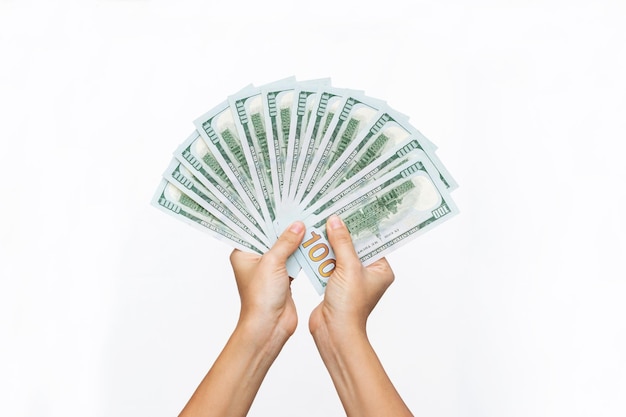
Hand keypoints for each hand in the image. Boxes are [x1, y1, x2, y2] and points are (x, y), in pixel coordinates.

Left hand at [178, 221, 305, 416]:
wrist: (269, 327)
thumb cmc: (261, 298)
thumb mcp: (273, 263)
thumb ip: (286, 242)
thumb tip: (298, 225)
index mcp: (243, 253)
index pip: (254, 228)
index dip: (267, 216)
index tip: (281, 202)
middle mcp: (255, 260)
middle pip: (271, 236)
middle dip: (285, 226)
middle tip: (299, 209)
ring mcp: (270, 269)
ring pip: (284, 248)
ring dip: (296, 239)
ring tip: (310, 220)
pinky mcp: (283, 278)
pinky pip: (293, 260)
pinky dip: (302, 253)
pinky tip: (314, 242)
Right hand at [308, 216, 412, 416]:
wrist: (334, 332)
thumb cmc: (349, 306)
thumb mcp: (348, 267)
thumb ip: (342, 242)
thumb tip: (336, 220)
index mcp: (380, 269)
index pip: (371, 240)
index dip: (360, 225)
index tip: (349, 209)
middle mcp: (368, 273)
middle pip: (354, 245)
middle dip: (341, 232)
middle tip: (331, 213)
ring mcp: (351, 279)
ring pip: (339, 253)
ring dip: (329, 243)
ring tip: (319, 223)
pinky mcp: (336, 284)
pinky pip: (329, 263)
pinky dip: (321, 255)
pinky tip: (312, 243)